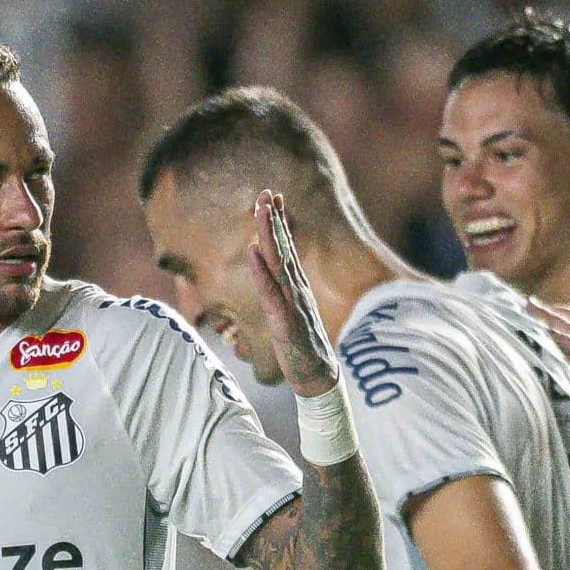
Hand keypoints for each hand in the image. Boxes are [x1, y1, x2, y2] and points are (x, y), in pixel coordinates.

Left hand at [249, 191, 340, 396]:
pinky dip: (261, 271)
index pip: (286, 248)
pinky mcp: (285, 322)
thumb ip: (282, 290)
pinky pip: (270, 293)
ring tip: (259, 210)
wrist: (318, 377)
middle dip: (274, 219)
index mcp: (296, 286)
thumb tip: (273, 269)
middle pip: (283, 248)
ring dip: (268, 235)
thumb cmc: (301, 345)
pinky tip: (252, 252)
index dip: (279, 222)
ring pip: (278, 263)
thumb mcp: (290, 312)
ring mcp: (292, 304)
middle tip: (267, 192)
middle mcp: (296, 289)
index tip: (274, 197)